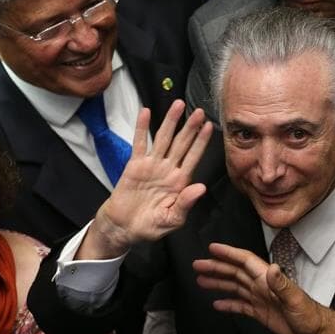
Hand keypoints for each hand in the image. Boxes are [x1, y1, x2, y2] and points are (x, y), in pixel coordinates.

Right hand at [77, 100, 212, 258]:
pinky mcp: (134, 165)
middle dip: (190, 127)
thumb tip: (201, 188)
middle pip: (181, 143)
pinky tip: (145, 112)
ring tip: (178, 105)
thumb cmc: (150, 226)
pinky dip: (141, 128)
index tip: (209, 126)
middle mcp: (168, 170)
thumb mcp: (172, 220)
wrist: (124, 228)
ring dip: (170, 121)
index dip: (201, 142)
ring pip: (163, 139)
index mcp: (180, 182)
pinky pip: (139, 143)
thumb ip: (185, 204)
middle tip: (199, 110)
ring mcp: (152, 165)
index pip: (194, 157)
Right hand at [193, 243, 334, 333]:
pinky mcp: (261, 313)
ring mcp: (260, 299)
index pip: (245, 261)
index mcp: (268, 279)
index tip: (212, 248)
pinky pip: (240, 305)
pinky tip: (216, 304)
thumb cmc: (309, 316)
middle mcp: (262, 286)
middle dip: (216, 267)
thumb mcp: (295, 300)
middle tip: (197, 265)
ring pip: (235, 287)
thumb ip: (282, 285)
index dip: (229, 253)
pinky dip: (228, 303)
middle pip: (235, 272)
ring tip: (200, 280)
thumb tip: (272, 268)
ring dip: (219, 283)